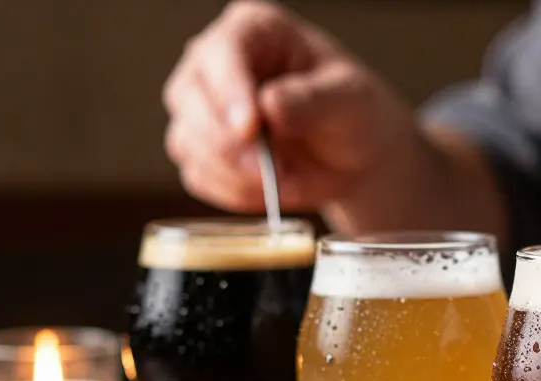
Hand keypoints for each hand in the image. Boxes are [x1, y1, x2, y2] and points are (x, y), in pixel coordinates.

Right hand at [162, 0, 414, 211]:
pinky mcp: (199, 148)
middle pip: (190, 99)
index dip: (230, 90)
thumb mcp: (350, 100)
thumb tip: (270, 106)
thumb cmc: (352, 111)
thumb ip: (313, 100)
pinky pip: (199, 177)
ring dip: (235, 174)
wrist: (352, 154)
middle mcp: (214, 62)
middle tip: (274, 172)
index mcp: (254, 29)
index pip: (223, 52)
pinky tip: (270, 189)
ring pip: (188, 142)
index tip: (251, 129)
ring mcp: (200, 105)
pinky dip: (234, 192)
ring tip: (286, 179)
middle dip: (231, 145)